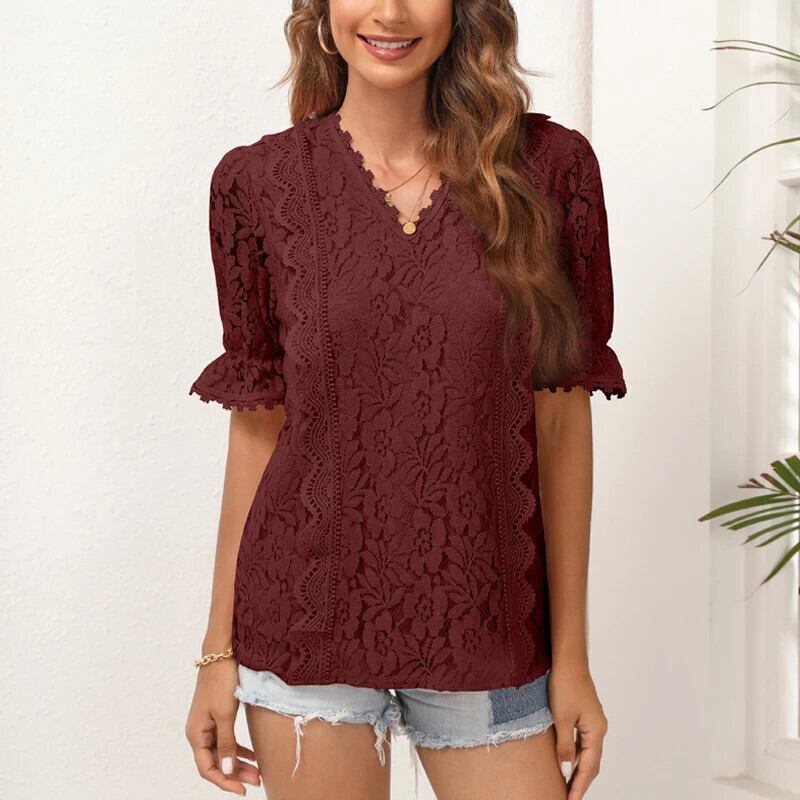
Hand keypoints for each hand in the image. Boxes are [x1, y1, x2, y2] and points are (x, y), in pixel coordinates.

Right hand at [185, 655, 260, 794]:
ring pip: (222, 752)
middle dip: (235, 774)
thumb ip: (226, 744)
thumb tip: (227, 771)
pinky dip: (239, 749)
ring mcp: (207, 723)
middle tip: (256, 781)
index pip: (207, 769)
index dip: (225, 781)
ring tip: (257, 772)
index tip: (243, 789)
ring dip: (238, 763)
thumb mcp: (225, 715)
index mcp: (196, 734)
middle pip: (215, 762)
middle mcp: (198, 732)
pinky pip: (226, 740)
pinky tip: (253, 755)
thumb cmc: (221, 680)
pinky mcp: (217, 715)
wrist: (221, 653)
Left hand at [548, 661, 607, 799]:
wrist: (568, 660)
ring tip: (566, 784)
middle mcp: (598, 728)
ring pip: (587, 752)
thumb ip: (564, 747)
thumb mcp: (561, 719)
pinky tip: (566, 760)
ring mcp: (593, 721)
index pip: (589, 767)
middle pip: (592, 762)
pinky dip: (576, 754)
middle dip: (581, 781)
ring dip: (578, 768)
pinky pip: (583, 741)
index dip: (579, 785)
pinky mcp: (585, 714)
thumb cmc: (565, 685)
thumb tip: (566, 771)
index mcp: (596, 731)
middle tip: (569, 797)